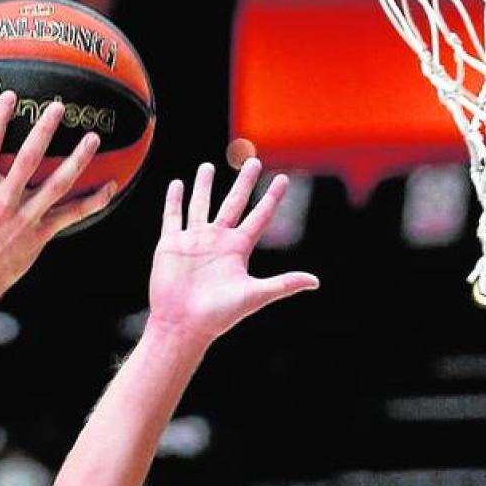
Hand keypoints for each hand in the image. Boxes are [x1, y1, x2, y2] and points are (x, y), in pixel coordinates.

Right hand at [0, 92, 115, 303]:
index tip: (11, 96)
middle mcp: (3, 201)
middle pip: (28, 160)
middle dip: (44, 131)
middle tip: (59, 106)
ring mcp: (25, 218)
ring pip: (57, 185)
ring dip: (78, 160)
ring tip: (93, 137)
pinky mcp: (40, 234)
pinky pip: (71, 216)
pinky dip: (93, 202)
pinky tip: (111, 186)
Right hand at [148, 160, 318, 342]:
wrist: (183, 324)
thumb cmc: (219, 315)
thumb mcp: (254, 296)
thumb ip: (282, 284)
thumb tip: (315, 282)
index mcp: (238, 248)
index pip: (260, 216)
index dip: (272, 197)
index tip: (283, 178)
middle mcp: (217, 240)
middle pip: (233, 203)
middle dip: (244, 182)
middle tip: (253, 161)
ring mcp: (193, 240)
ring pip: (200, 205)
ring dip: (204, 186)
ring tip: (208, 166)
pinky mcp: (170, 244)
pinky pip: (173, 217)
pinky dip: (174, 201)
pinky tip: (177, 185)